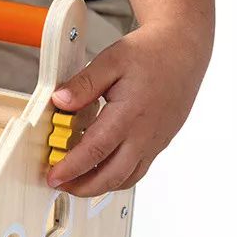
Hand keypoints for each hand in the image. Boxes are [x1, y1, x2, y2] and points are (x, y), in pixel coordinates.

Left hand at [46, 23, 210, 195]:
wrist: (184, 49)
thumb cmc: (151, 53)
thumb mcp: (110, 61)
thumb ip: (83, 84)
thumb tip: (60, 101)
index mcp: (130, 114)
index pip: (95, 150)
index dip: (71, 168)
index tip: (53, 176)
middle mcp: (145, 133)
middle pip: (112, 176)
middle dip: (82, 187)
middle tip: (60, 184)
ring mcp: (155, 141)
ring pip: (127, 178)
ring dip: (99, 186)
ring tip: (77, 181)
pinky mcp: (160, 143)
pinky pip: (138, 170)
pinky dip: (117, 177)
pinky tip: (101, 169)